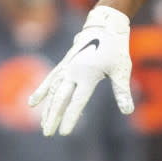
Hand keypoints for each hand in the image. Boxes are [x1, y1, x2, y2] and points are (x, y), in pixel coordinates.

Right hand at [28, 5, 133, 135]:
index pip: (77, 101)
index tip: (64, 133)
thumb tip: (128, 111)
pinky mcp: (64, 64)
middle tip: (48, 134)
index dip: (70, 118)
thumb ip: (122, 92)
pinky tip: (33, 103)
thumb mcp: (122, 70)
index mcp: (88, 75)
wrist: (105, 26)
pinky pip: (50, 80)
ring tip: (44, 124)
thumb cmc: (116, 49)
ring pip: (53, 91)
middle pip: (60, 99)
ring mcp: (66, 67)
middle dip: (53, 117)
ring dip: (47, 108)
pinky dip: (41, 91)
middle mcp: (73, 72)